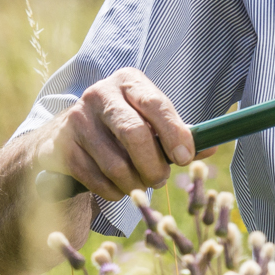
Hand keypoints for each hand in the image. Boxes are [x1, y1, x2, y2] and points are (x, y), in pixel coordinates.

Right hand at [49, 67, 194, 200]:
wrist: (68, 136)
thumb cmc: (122, 128)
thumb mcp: (150, 123)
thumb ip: (179, 135)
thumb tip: (212, 148)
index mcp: (129, 82)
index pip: (156, 105)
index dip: (174, 134)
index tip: (184, 158)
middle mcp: (100, 94)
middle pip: (134, 134)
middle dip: (153, 165)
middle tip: (161, 179)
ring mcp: (77, 120)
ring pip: (116, 164)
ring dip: (135, 184)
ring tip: (140, 184)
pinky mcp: (62, 147)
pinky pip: (97, 180)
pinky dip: (114, 191)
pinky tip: (118, 187)